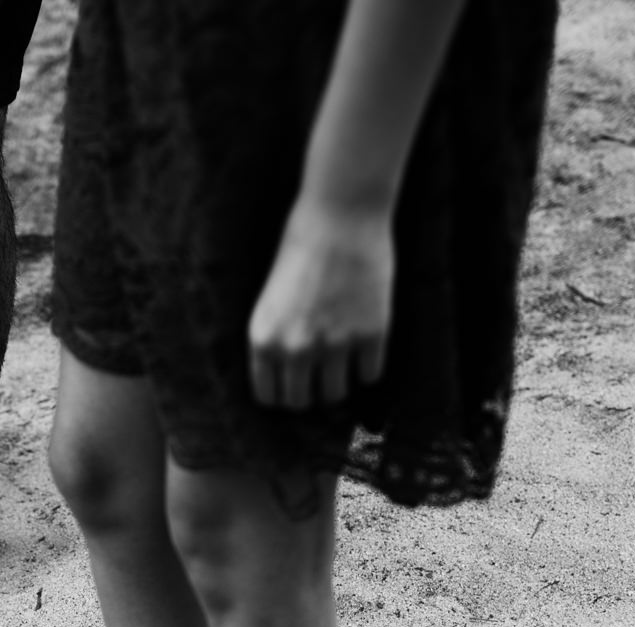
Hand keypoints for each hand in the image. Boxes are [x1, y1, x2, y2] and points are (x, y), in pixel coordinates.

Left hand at [247, 203, 394, 409]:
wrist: (340, 216)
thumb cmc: (302, 248)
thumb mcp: (271, 299)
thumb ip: (276, 339)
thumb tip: (291, 378)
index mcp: (263, 340)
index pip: (269, 398)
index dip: (282, 394)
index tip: (293, 385)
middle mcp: (294, 349)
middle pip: (302, 402)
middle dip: (310, 392)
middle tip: (320, 375)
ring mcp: (334, 345)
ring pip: (336, 395)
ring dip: (339, 383)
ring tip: (342, 361)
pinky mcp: (371, 336)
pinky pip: (369, 375)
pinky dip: (368, 367)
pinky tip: (365, 346)